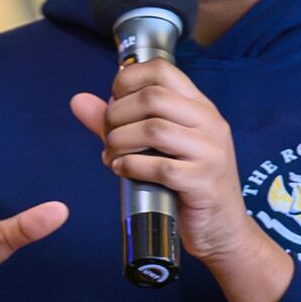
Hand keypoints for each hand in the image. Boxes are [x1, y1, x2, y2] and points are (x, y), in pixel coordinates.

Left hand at [72, 62, 290, 301]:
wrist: (222, 230)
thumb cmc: (186, 185)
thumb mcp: (156, 147)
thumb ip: (118, 122)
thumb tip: (78, 101)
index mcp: (200, 108)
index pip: (162, 70)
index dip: (128, 80)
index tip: (115, 101)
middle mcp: (210, 123)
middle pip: (153, 98)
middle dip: (118, 115)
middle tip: (109, 136)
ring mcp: (210, 152)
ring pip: (153, 130)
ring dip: (120, 142)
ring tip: (112, 156)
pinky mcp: (203, 182)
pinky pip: (159, 167)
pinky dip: (132, 167)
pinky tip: (123, 171)